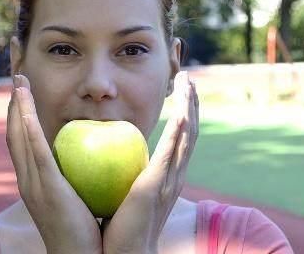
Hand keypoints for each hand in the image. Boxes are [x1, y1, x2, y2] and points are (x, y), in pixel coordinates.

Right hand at [6, 74, 101, 253]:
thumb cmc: (85, 227)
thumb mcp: (76, 194)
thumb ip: (76, 173)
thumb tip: (91, 152)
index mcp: (34, 180)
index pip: (22, 139)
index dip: (21, 112)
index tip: (24, 88)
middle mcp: (26, 179)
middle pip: (14, 132)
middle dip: (13, 103)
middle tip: (16, 74)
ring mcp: (32, 183)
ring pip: (18, 136)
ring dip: (17, 106)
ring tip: (19, 80)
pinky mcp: (45, 187)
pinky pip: (34, 150)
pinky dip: (27, 125)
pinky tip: (26, 103)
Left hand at [101, 71, 198, 253]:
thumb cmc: (121, 226)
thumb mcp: (128, 191)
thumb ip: (128, 172)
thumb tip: (111, 152)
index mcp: (167, 175)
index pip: (181, 137)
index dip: (185, 112)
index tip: (183, 90)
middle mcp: (174, 175)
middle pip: (190, 132)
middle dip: (191, 103)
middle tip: (188, 77)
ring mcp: (169, 181)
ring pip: (185, 137)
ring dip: (189, 108)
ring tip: (188, 84)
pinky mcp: (156, 187)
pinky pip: (169, 155)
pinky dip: (178, 133)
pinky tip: (181, 114)